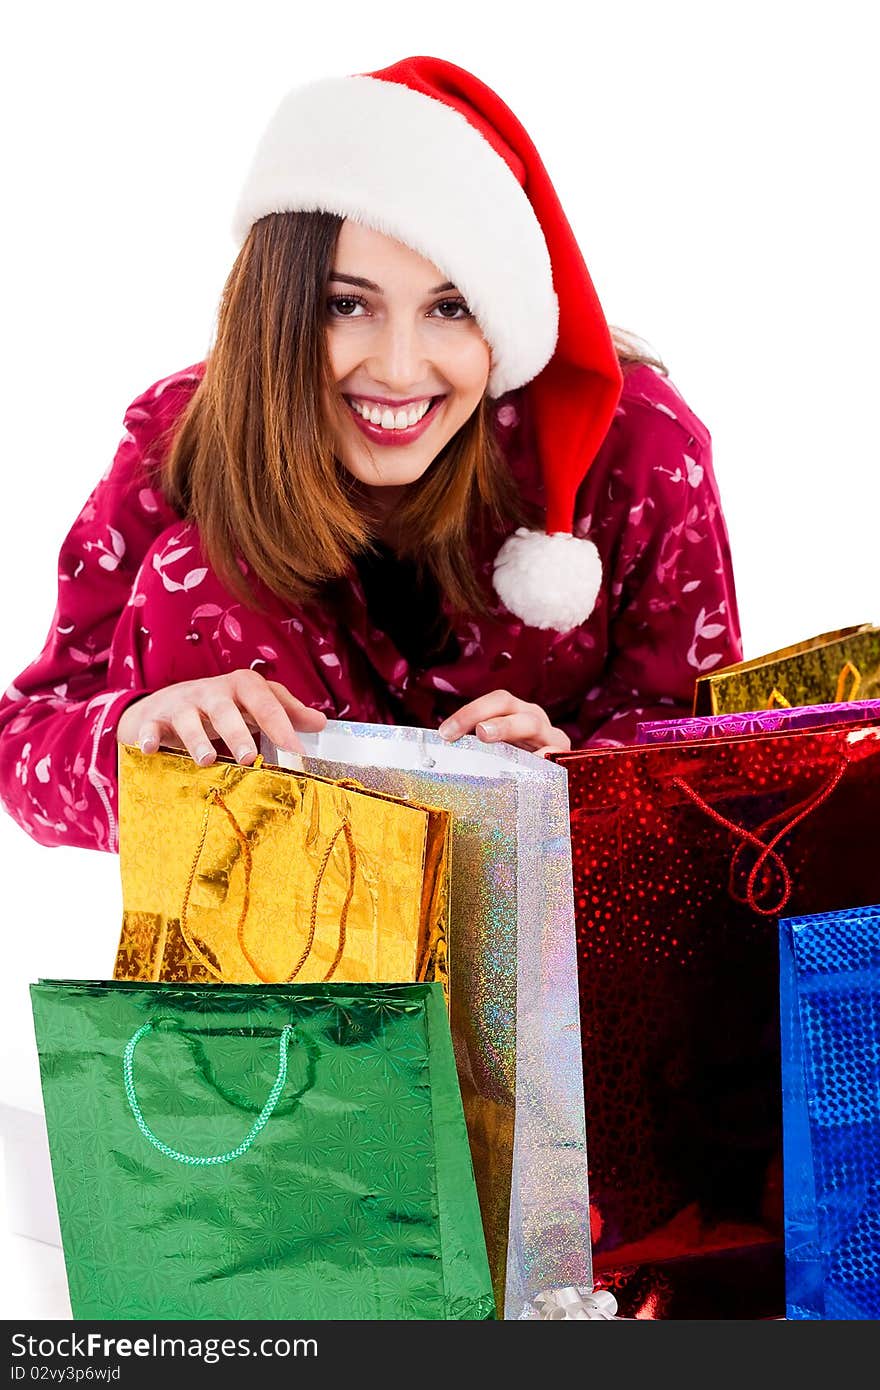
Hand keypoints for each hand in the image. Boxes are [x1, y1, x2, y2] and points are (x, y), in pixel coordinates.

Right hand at [116, 669, 326, 765]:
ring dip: (197, 739)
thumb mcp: (251, 706)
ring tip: (208, 760)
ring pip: (188, 719)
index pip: (264, 701)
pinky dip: (148, 737)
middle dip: (237, 731)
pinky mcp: (154, 719)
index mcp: (240, 687)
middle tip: (250, 758)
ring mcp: (180, 704)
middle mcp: (210, 692)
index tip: (296, 751)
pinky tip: (150, 750)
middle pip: (224, 708)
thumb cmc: (219, 709)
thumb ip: (285, 712)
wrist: (165, 706)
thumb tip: (321, 723)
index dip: (281, 725)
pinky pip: (149, 727)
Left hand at [437, 689, 571, 756]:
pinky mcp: (563, 757)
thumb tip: (440, 753)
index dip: (468, 712)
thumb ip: (472, 749)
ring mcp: (549, 735)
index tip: (445, 733)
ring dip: (508, 727)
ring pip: (530, 723)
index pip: (493, 702)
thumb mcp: (493, 752)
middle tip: (469, 730)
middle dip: (482, 713)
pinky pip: (556, 753)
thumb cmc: (513, 766)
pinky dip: (546, 755)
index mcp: (514, 712)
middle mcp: (532, 718)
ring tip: (489, 737)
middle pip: (507, 705)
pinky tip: (535, 760)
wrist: (550, 784)